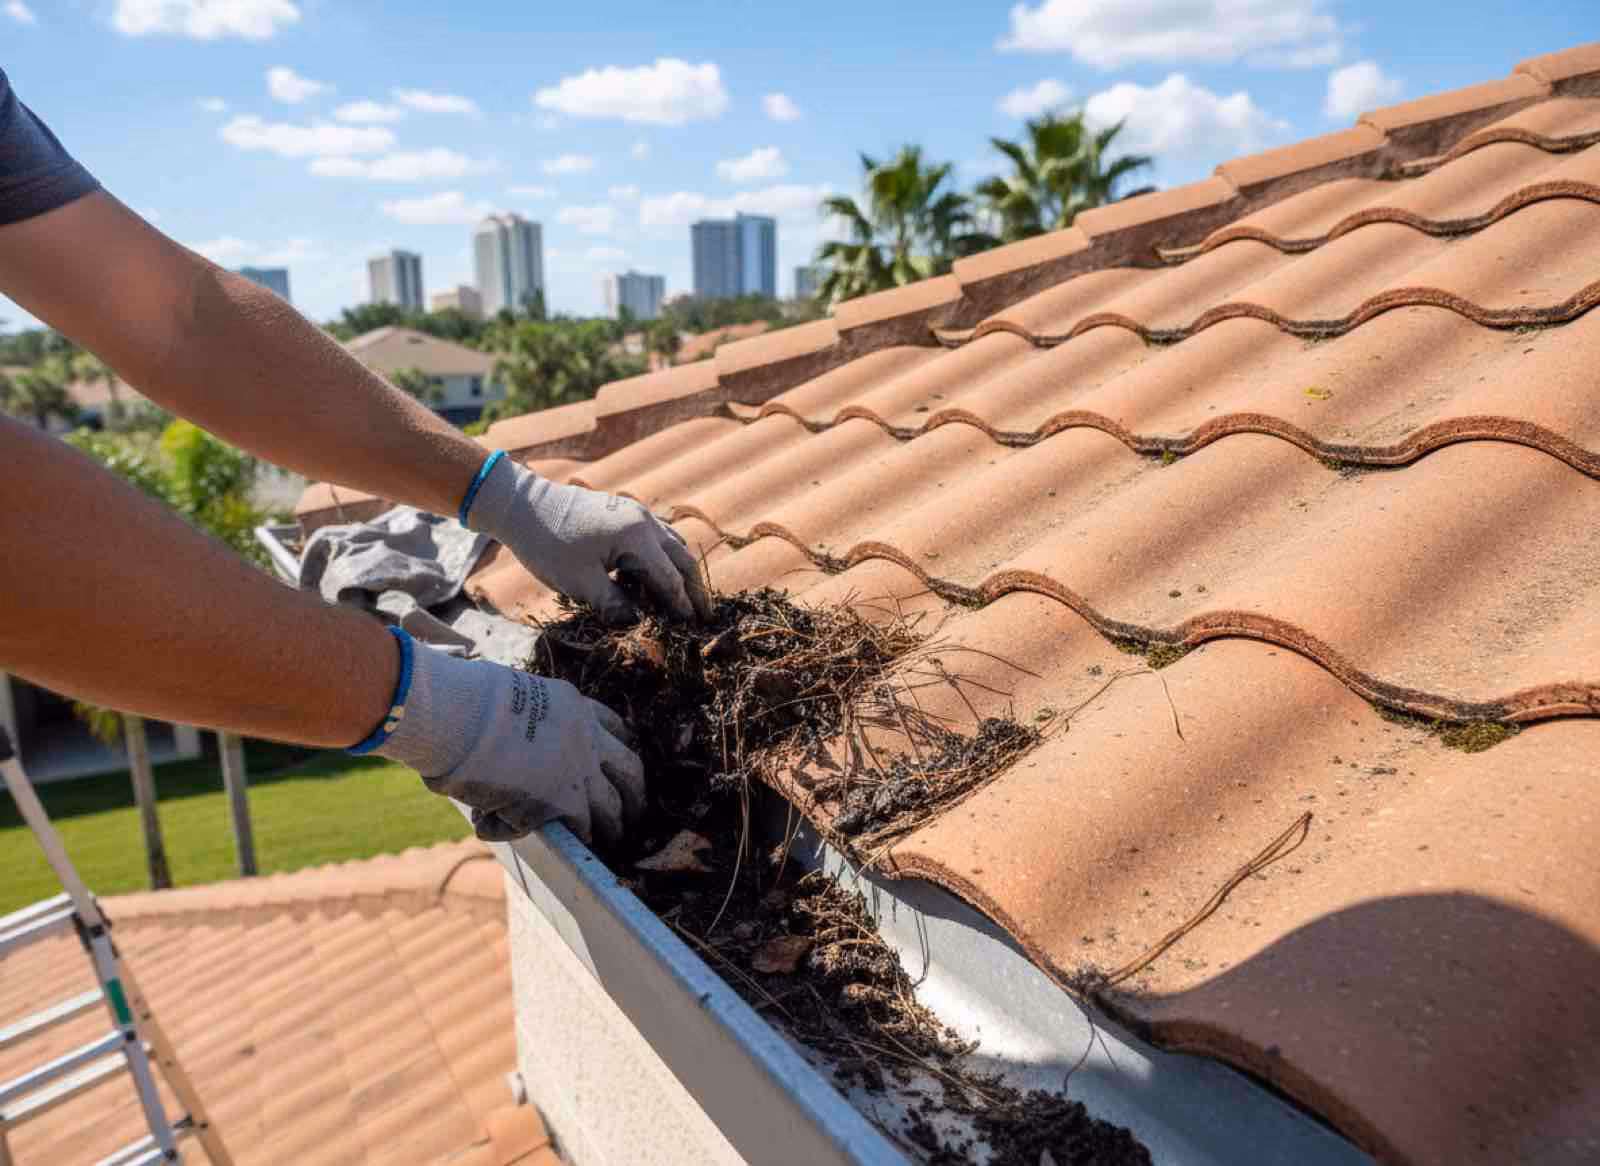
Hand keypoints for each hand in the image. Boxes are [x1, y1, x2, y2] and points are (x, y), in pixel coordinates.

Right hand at [376, 638, 643, 842]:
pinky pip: (578, 827)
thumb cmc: (469, 702)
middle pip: (630, 770)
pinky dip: (574, 837)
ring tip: (614, 836)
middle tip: (635, 809)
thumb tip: (511, 739)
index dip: (620, 747)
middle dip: (635, 793)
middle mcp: (589, 739)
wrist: (463, 716)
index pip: (615, 727)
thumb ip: (527, 720)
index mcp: (576, 707)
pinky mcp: (563, 803)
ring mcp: (581, 772)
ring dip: (614, 825)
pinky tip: (576, 843)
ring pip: (612, 807)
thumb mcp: (515, 697)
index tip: (621, 761)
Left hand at [468, 456, 710, 623]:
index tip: (692, 628)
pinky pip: (654, 538)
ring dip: (679, 572)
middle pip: (683, 557)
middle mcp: (644, 521)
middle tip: (703, 615)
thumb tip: (638, 624)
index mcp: (638, 537)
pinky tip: (650, 580)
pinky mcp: (622, 513)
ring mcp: (635, 513)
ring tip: (682, 600)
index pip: (671, 578)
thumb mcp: (580, 583)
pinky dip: (661, 560)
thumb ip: (615, 605)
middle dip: (694, 588)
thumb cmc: (548, 543)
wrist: (521, 504)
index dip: (683, 605)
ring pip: (671, 545)